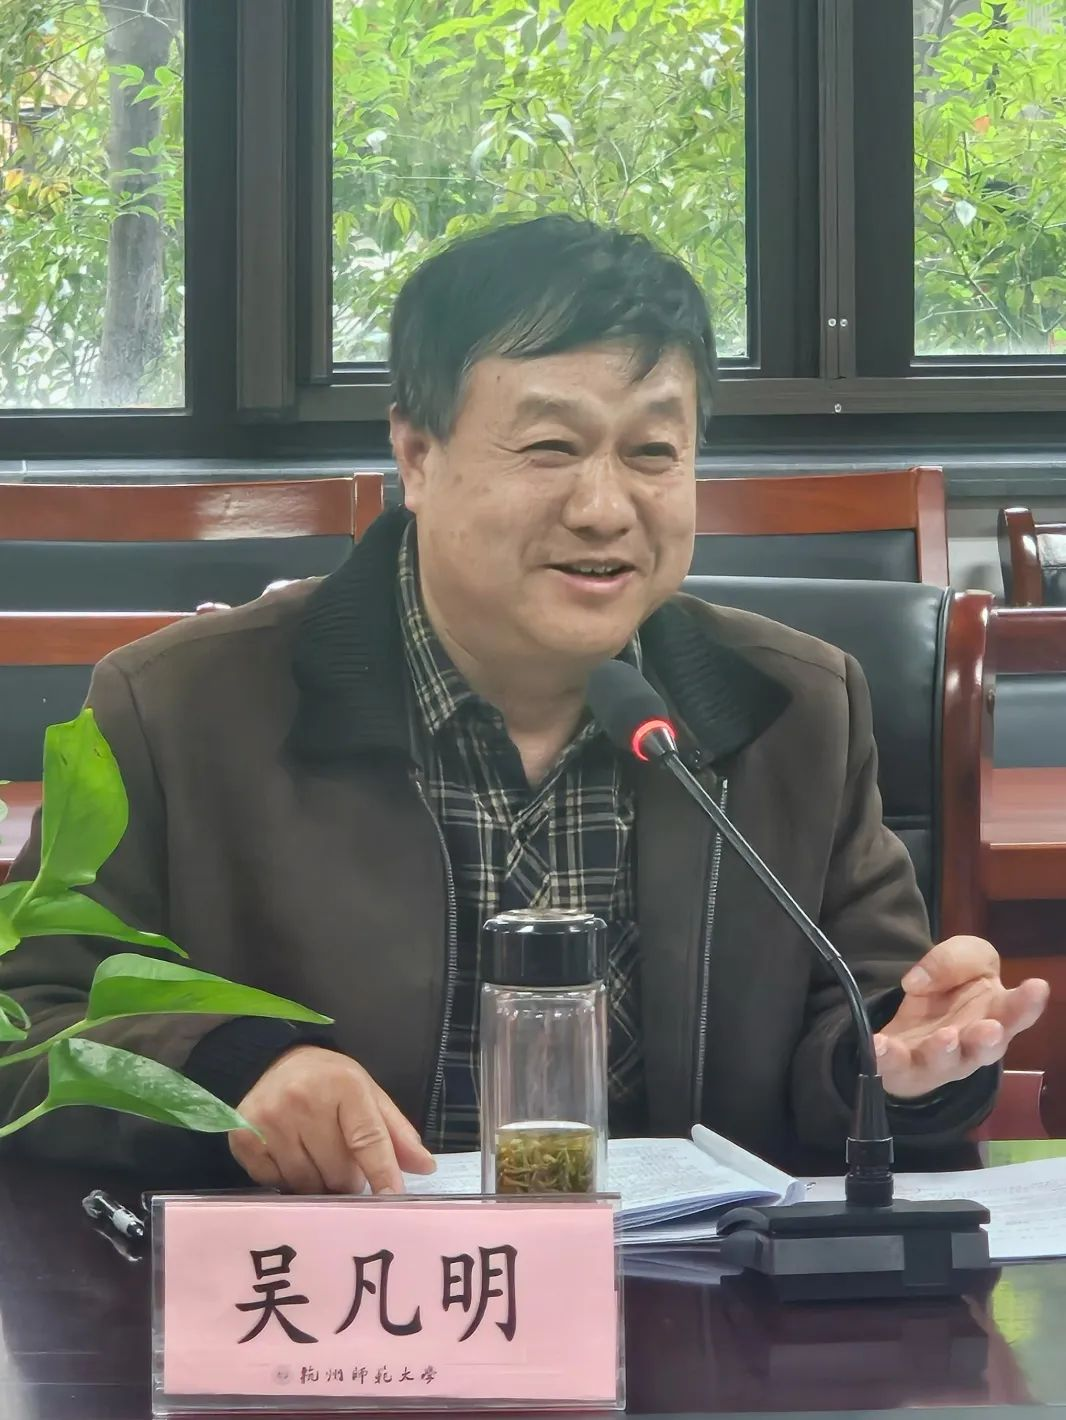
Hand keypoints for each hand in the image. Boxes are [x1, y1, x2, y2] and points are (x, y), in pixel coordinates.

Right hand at [229, 1045, 435, 1193]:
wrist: (272, 1060)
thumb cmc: (328, 1082)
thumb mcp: (367, 1094)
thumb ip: (395, 1132)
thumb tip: (425, 1168)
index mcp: (344, 1085)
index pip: (368, 1140)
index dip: (382, 1174)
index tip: (392, 1202)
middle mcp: (304, 1100)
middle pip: (337, 1171)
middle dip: (347, 1178)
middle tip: (343, 1164)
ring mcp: (270, 1120)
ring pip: (305, 1184)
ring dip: (316, 1183)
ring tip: (316, 1160)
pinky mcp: (243, 1138)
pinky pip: (274, 1184)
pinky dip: (286, 1181)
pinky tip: (289, 1158)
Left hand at [875, 936, 1047, 1097]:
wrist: (916, 1021)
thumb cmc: (954, 992)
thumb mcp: (963, 958)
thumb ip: (953, 960)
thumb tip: (919, 981)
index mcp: (997, 1013)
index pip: (1017, 1010)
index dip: (1028, 1002)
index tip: (1036, 987)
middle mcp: (974, 1043)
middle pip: (987, 1047)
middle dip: (988, 1039)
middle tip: (990, 1028)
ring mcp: (942, 1060)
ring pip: (946, 1061)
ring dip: (944, 1050)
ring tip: (945, 1036)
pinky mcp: (907, 1068)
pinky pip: (896, 1065)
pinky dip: (886, 1056)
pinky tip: (879, 1044)